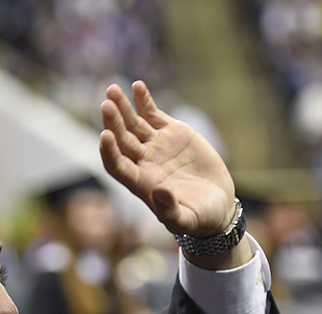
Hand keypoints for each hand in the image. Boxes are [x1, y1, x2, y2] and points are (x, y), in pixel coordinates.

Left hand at [98, 82, 235, 239]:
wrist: (217, 204)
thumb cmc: (199, 218)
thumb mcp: (186, 220)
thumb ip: (170, 210)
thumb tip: (159, 192)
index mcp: (141, 183)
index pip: (117, 165)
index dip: (109, 151)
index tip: (104, 135)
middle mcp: (144, 162)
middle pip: (121, 140)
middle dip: (113, 123)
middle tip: (106, 104)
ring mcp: (156, 146)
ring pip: (133, 124)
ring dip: (122, 107)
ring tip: (112, 89)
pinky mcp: (172, 133)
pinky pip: (153, 115)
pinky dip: (144, 101)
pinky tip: (137, 86)